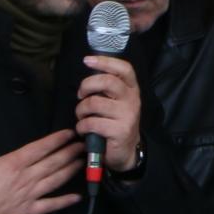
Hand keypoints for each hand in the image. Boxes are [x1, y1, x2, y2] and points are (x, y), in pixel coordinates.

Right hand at [0, 107, 80, 213]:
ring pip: (55, 180)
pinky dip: (65, 201)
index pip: (39, 148)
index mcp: (12, 165)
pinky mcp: (28, 212)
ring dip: (71, 170)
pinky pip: (50, 206)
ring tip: (83, 162)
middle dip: (69, 152)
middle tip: (83, 145)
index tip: (69, 133)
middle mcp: (24, 179)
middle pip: (53, 163)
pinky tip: (76, 197)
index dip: (56, 140)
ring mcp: (28, 196)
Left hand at [74, 55, 142, 173]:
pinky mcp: (120, 131)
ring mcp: (127, 115)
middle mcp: (132, 100)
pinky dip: (82, 126)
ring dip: (81, 110)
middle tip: (81, 95)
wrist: (127, 152)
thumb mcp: (117, 103)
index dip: (105, 61)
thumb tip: (88, 74)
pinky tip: (84, 130)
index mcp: (131, 90)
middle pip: (107, 82)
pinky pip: (92, 122)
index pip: (124, 69)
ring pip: (95, 103)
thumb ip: (107, 89)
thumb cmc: (116, 124)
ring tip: (81, 117)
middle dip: (87, 86)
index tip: (87, 60)